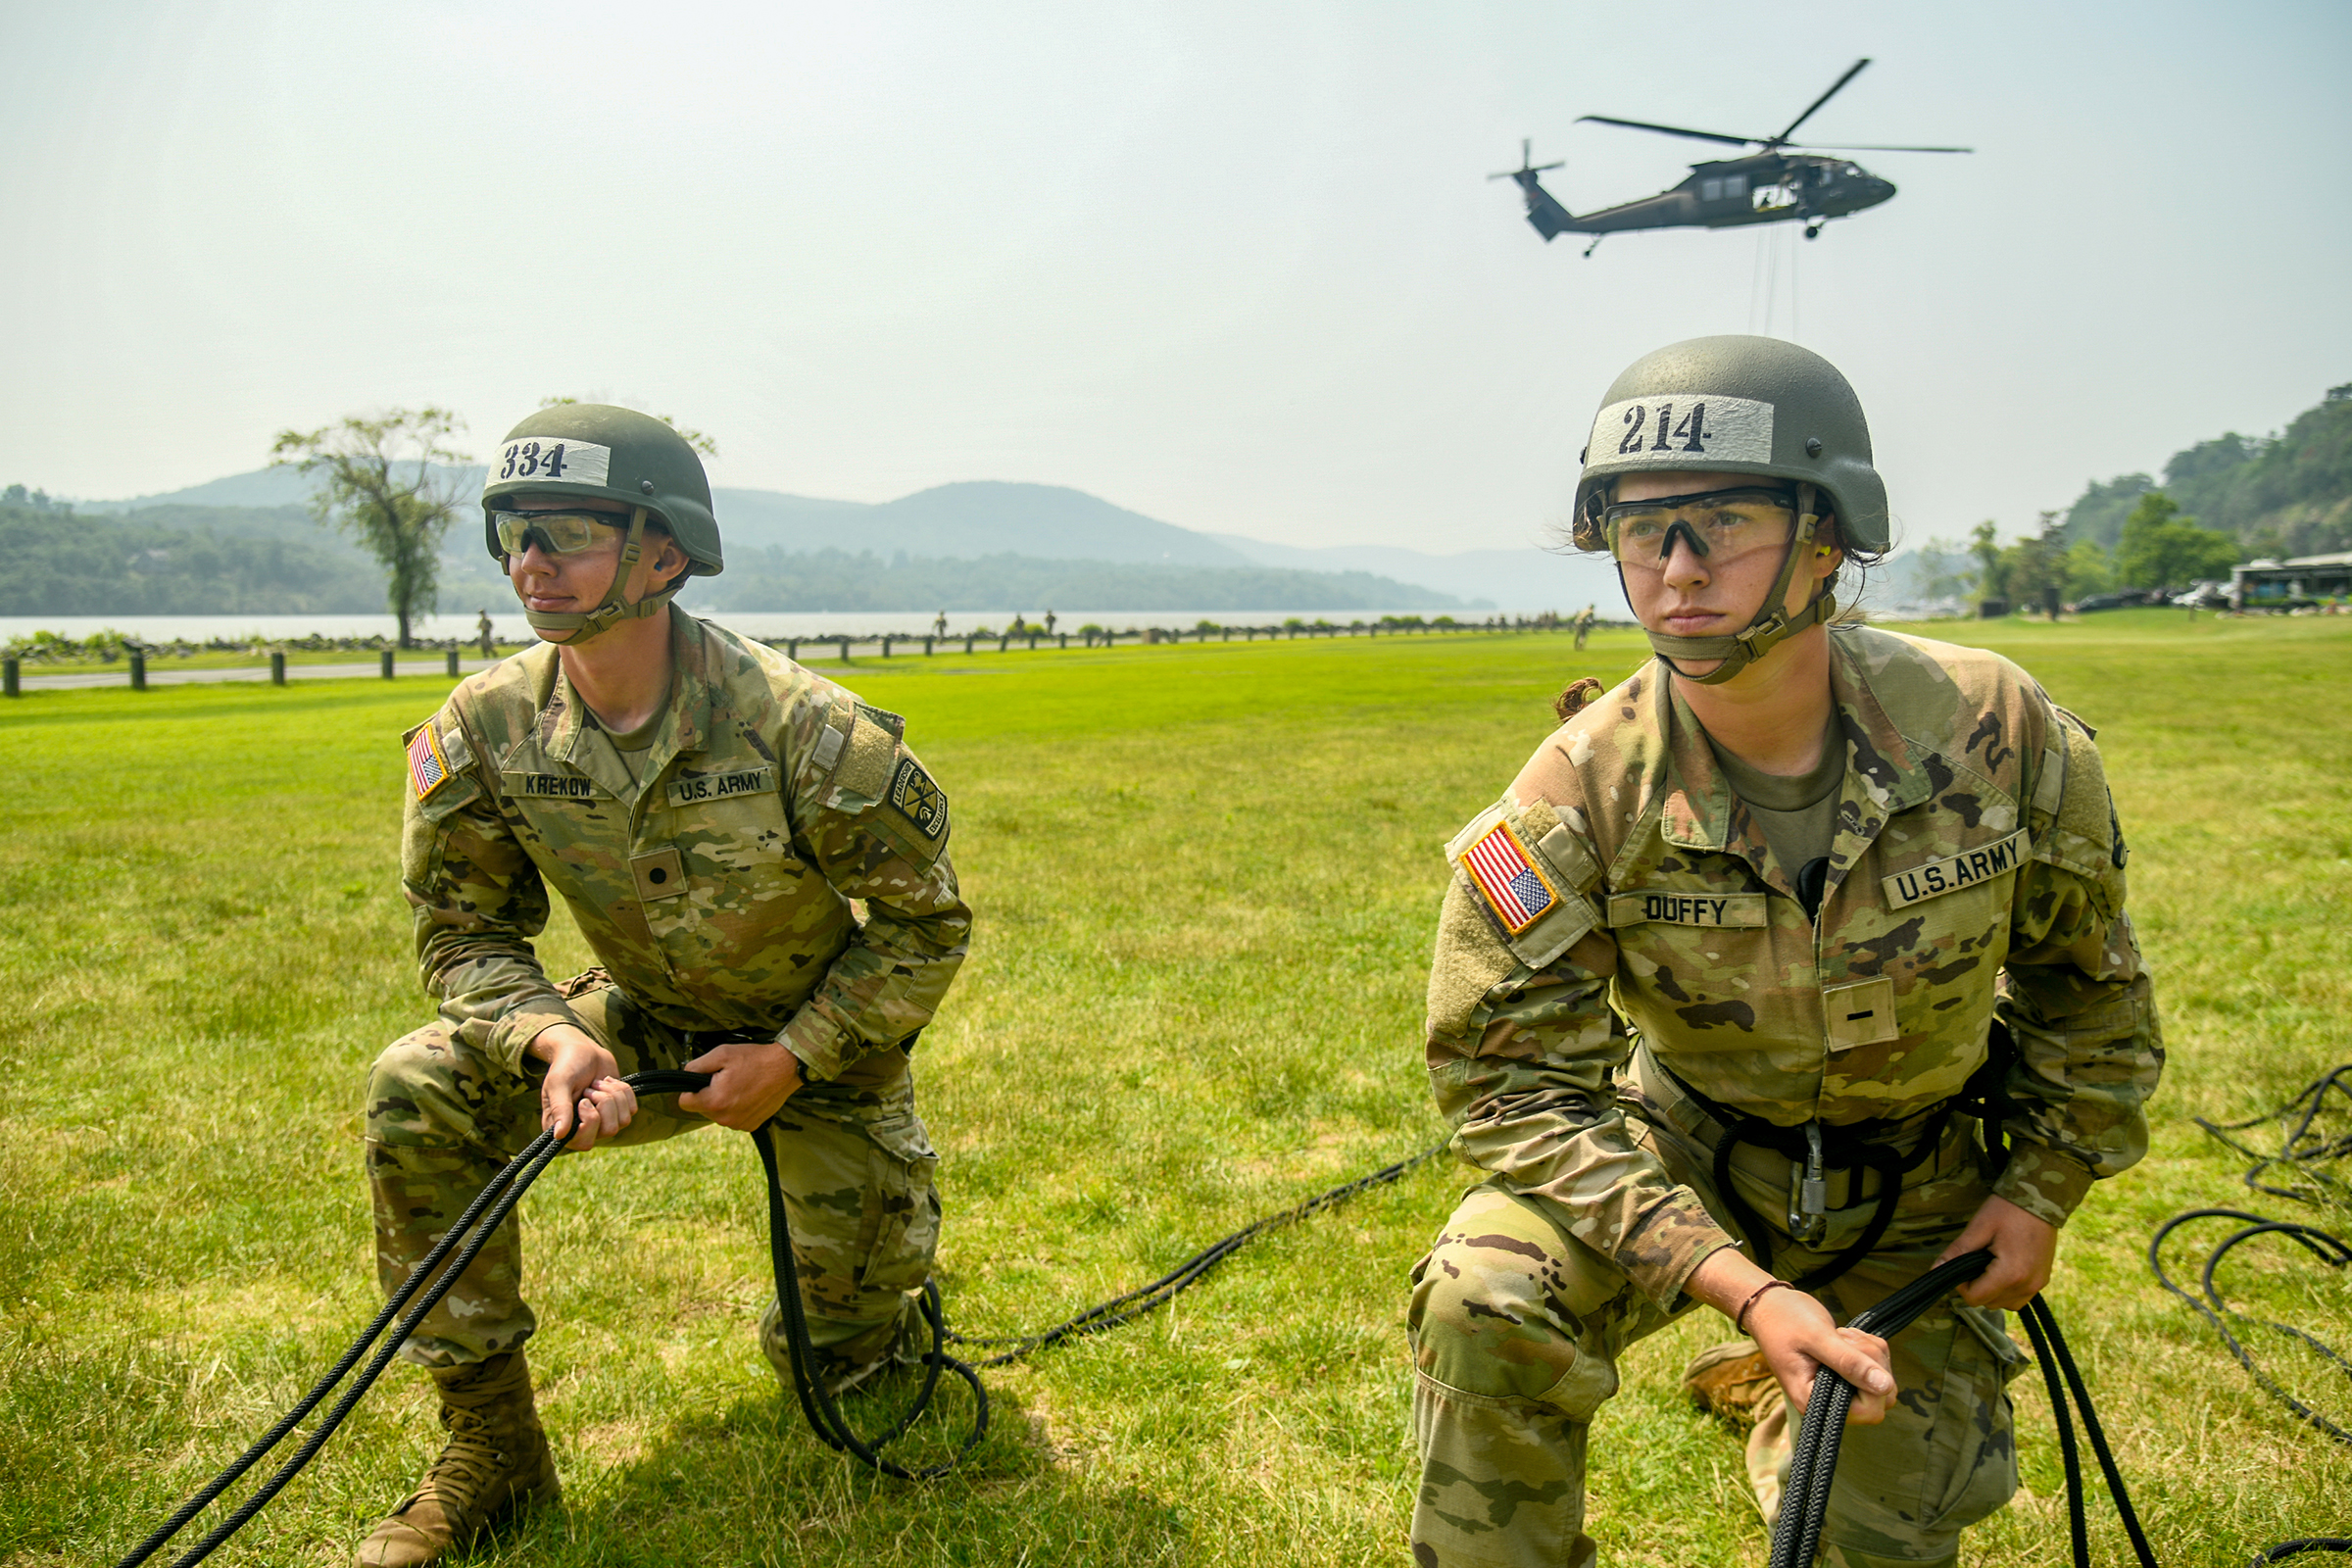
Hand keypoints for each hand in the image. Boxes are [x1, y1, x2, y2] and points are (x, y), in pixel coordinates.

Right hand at [526, 1024, 635, 1151]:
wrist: (582, 1050)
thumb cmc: (565, 1066)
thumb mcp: (558, 1083)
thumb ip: (560, 1108)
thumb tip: (560, 1135)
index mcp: (563, 1129)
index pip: (584, 1143)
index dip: (590, 1119)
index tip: (584, 1099)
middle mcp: (583, 1130)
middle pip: (609, 1131)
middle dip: (604, 1102)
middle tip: (590, 1088)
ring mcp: (602, 1122)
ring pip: (623, 1121)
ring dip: (613, 1094)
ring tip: (597, 1083)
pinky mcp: (618, 1111)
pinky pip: (632, 1109)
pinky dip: (623, 1091)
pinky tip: (608, 1082)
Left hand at [679, 1039, 803, 1129]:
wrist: (786, 1067)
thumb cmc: (754, 1059)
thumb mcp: (721, 1053)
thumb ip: (696, 1066)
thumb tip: (684, 1075)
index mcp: (714, 1102)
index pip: (684, 1102)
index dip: (689, 1089)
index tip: (703, 1080)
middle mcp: (724, 1118)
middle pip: (702, 1108)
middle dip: (709, 1094)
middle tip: (727, 1078)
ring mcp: (739, 1124)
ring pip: (718, 1114)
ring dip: (724, 1102)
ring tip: (740, 1085)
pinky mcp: (751, 1126)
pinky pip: (734, 1118)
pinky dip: (738, 1108)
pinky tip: (749, 1095)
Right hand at [1748, 1285, 1897, 1424]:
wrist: (1769, 1307)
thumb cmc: (1785, 1320)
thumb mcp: (1817, 1337)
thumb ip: (1849, 1362)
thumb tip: (1885, 1386)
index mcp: (1814, 1401)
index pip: (1868, 1411)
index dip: (1870, 1382)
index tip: (1848, 1351)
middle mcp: (1828, 1403)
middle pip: (1881, 1399)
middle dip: (1872, 1363)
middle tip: (1845, 1340)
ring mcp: (1839, 1391)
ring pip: (1883, 1383)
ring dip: (1871, 1353)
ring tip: (1842, 1336)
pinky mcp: (1846, 1378)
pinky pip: (1877, 1369)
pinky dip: (1869, 1348)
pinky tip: (1845, 1337)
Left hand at [1935, 1193, 2057, 1309]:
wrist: (2042, 1200)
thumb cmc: (2008, 1210)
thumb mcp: (1979, 1228)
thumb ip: (1958, 1252)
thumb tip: (1936, 1270)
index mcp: (2010, 1274)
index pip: (1975, 1298)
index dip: (1961, 1285)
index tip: (1961, 1264)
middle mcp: (2027, 1286)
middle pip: (1989, 1303)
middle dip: (1976, 1287)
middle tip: (1974, 1261)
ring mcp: (2037, 1285)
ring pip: (2004, 1304)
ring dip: (1991, 1291)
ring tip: (1988, 1265)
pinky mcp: (2043, 1281)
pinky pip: (2019, 1298)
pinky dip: (2007, 1291)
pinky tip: (2001, 1270)